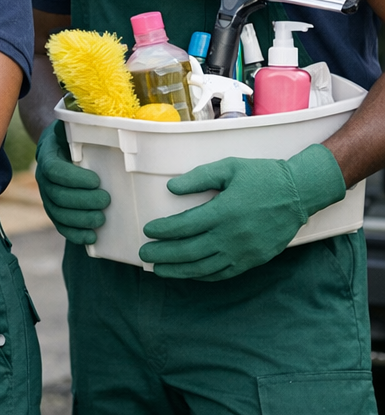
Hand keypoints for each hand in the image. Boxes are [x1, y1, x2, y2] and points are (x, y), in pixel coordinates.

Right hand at [35, 121, 109, 243]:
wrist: (59, 149)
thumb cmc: (71, 137)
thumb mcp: (71, 127)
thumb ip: (75, 125)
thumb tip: (85, 117)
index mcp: (48, 156)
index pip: (54, 170)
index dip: (74, 179)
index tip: (96, 180)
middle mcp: (43, 178)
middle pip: (57, 195)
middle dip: (83, 201)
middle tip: (106, 200)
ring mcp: (46, 196)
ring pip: (57, 214)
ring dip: (80, 219)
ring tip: (101, 219)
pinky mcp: (54, 210)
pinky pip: (59, 226)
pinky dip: (74, 234)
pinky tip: (91, 237)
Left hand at [140, 144, 345, 279]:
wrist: (298, 194)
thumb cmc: (261, 177)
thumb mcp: (228, 167)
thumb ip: (199, 177)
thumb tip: (171, 187)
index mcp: (224, 211)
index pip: (185, 226)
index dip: (163, 230)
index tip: (148, 230)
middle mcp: (232, 236)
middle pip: (190, 251)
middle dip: (164, 254)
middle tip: (144, 254)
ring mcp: (244, 252)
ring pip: (205, 268)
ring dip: (179, 270)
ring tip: (160, 270)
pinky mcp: (253, 260)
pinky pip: (224, 273)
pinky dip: (203, 276)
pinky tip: (189, 274)